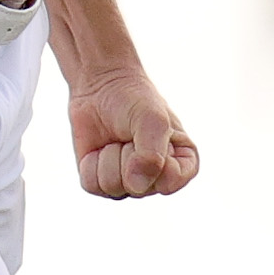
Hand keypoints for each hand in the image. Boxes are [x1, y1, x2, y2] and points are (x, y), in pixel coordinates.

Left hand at [68, 68, 197, 198]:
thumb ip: (152, 155)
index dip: (155, 158)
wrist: (102, 87)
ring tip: (115, 140)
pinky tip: (98, 148)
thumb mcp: (152, 120)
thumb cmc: (134, 101)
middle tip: (129, 134)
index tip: (155, 133)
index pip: (170, 182)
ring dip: (108, 157)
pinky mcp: (101, 182)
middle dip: (128, 154)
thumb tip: (136, 186)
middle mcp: (156, 180)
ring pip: (113, 187)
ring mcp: (128, 184)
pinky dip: (90, 163)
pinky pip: (91, 185)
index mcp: (182, 166)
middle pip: (138, 187)